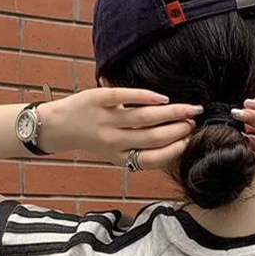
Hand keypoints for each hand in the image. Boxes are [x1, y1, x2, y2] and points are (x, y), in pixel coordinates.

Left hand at [38, 87, 202, 169]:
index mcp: (120, 157)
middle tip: (195, 121)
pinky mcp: (99, 99)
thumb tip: (177, 143)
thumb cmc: (95, 136)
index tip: (191, 141)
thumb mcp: (115, 151)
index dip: (175, 151)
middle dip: (180, 130)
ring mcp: (106, 120)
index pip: (153, 159)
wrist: (59, 126)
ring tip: (189, 108)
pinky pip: (126, 97)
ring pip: (146, 118)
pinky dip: (147, 97)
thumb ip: (140, 148)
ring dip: (173, 113)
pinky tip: (163, 98)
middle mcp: (114, 141)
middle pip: (155, 137)